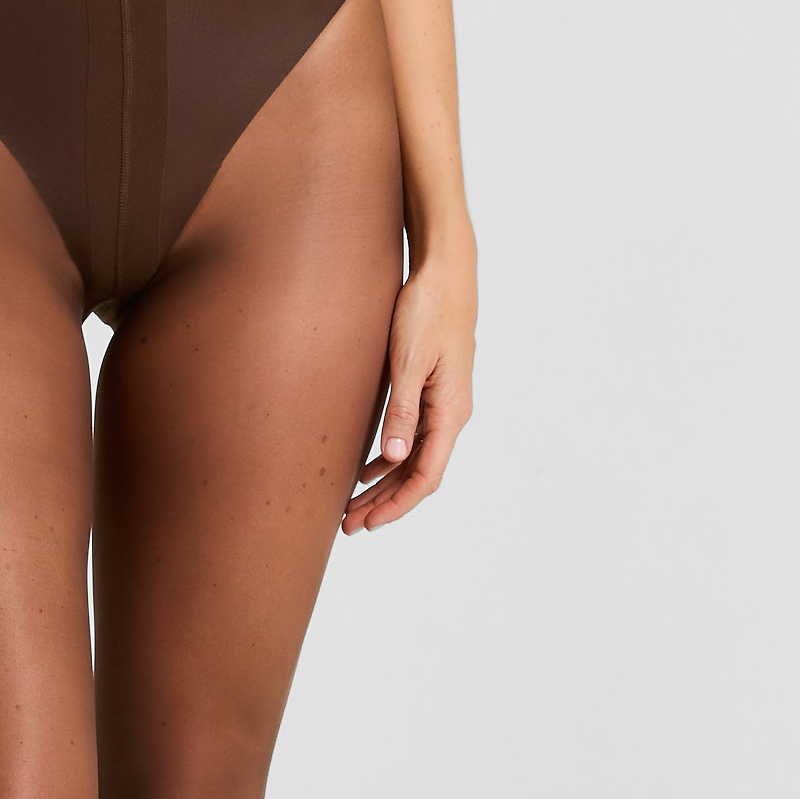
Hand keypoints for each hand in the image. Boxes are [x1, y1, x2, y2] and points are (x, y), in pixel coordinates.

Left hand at [344, 249, 475, 534]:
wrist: (445, 273)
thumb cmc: (427, 310)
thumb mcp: (409, 361)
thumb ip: (402, 410)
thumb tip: (393, 457)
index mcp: (450, 412)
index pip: (425, 476)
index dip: (396, 505)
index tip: (368, 524)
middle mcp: (450, 414)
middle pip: (417, 474)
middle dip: (384, 503)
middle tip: (349, 525)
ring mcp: (442, 403)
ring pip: (413, 458)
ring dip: (384, 485)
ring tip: (352, 506)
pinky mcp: (431, 390)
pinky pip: (411, 437)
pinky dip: (388, 459)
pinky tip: (365, 469)